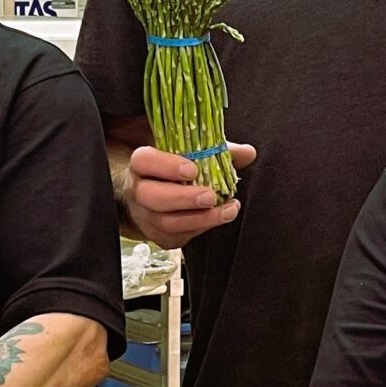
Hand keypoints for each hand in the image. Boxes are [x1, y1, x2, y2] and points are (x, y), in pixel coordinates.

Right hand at [121, 143, 255, 250]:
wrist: (157, 195)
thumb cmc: (175, 170)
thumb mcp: (192, 153)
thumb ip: (218, 149)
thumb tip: (247, 153)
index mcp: (142, 164)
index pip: (144, 161)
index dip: (166, 165)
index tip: (193, 169)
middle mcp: (138, 190)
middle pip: (152, 197)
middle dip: (184, 198)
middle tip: (210, 197)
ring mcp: (146, 216)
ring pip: (166, 223)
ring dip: (201, 219)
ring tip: (226, 211)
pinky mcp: (158, 235)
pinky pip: (177, 237)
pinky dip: (201, 229)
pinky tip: (217, 219)